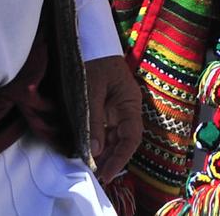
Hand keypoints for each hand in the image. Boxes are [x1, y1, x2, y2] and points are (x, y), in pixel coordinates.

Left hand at [86, 53, 143, 176]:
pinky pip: (103, 131)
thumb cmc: (93, 62)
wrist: (87, 41)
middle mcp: (125, 111)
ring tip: (91, 172)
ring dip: (103, 155)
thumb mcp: (91, 90)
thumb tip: (94, 152)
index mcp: (129, 104)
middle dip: (111, 161)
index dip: (120, 158)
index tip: (106, 174)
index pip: (131, 138)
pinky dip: (96, 145)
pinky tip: (88, 155)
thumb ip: (93, 121)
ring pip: (112, 139)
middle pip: (122, 142)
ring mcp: (114, 111)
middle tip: (96, 178)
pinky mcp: (103, 110)